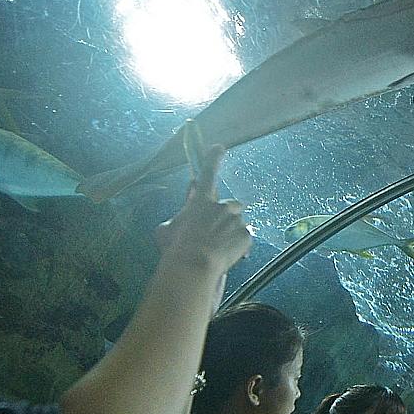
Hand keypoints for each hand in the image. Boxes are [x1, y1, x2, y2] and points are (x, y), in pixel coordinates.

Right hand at [154, 141, 252, 279]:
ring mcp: (236, 220)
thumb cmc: (176, 247)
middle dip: (224, 216)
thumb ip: (177, 218)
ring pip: (236, 223)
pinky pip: (244, 238)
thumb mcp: (167, 229)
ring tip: (217, 249)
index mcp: (202, 200)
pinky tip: (227, 255)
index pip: (208, 172)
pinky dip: (238, 245)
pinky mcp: (246, 235)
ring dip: (230, 231)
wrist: (194, 265)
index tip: (219, 147)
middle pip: (228, 205)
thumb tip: (181, 216)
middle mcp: (222, 206)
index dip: (213, 158)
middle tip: (213, 234)